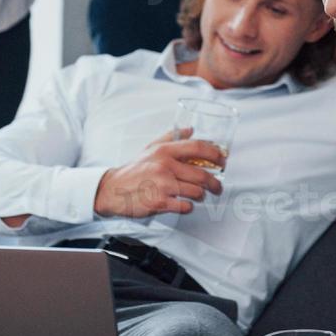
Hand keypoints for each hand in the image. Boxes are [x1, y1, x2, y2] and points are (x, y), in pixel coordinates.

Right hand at [93, 129, 225, 217]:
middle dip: (214, 183)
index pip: (197, 148)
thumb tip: (190, 129)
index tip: (223, 161)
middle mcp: (165, 166)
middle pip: (202, 175)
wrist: (113, 189)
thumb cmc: (134, 170)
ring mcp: (163, 185)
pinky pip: (185, 206)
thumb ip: (171, 137)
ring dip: (201, 195)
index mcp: (164, 151)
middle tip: (217, 187)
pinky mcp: (160, 202)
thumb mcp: (150, 148)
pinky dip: (188, 207)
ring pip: (196, 192)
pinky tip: (183, 204)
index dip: (215, 154)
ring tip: (198, 195)